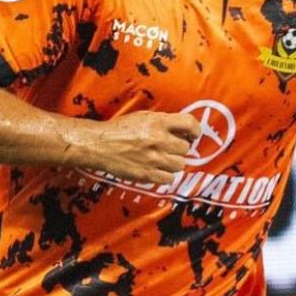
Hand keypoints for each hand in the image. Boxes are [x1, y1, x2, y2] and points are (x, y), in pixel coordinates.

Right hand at [75, 110, 200, 184]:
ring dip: (173, 163)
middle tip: (170, 148)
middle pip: (185, 148)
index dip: (195, 131)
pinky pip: (169, 179)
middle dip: (179, 148)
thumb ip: (163, 122)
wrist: (99, 145)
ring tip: (162, 159)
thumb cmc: (119, 129)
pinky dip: (165, 176)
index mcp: (158, 122)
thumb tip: (182, 130)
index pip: (190, 124)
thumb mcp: (143, 117)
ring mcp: (153, 158)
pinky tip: (157, 170)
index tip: (192, 135)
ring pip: (180, 165)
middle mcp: (159, 140)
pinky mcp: (147, 174)